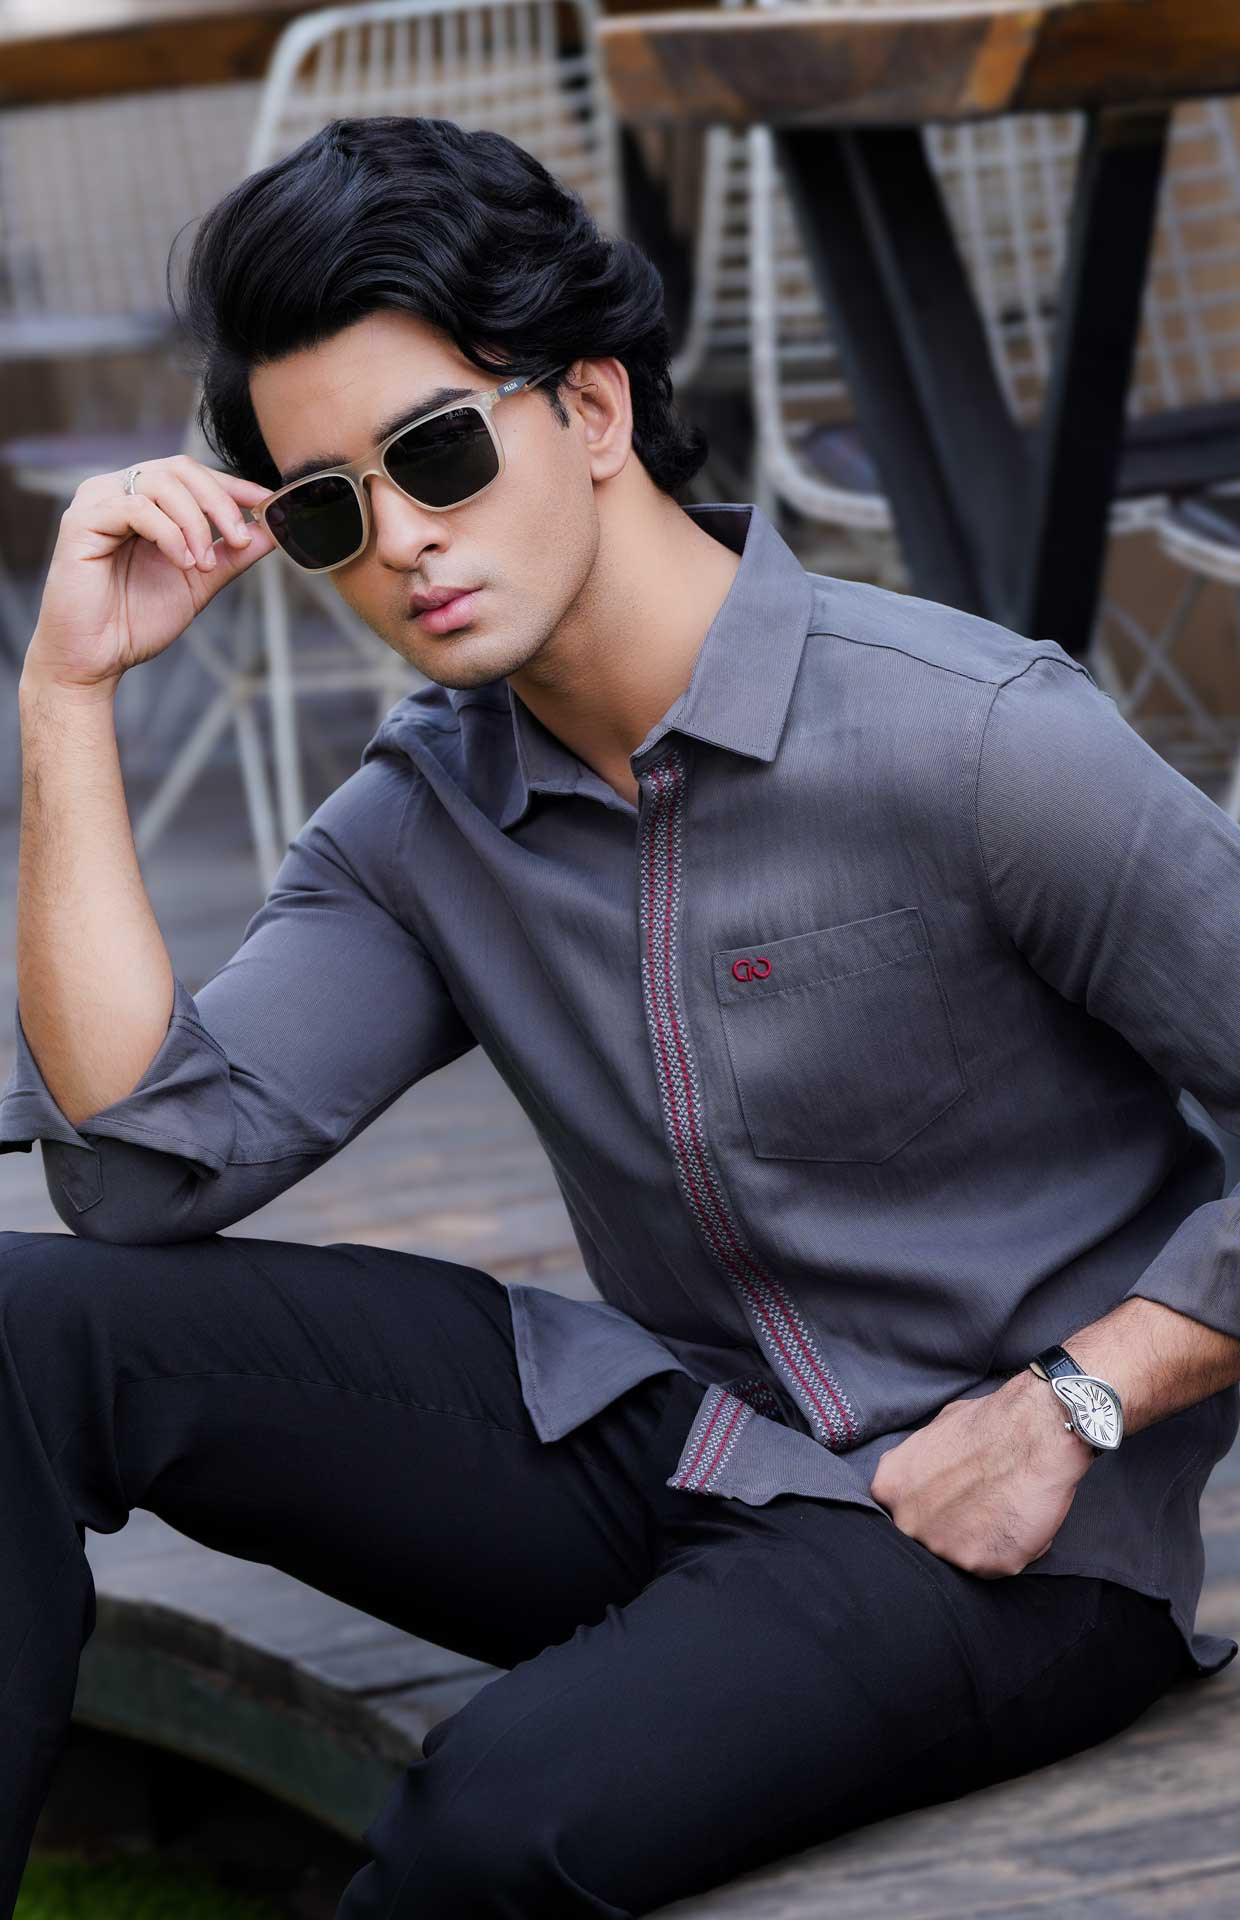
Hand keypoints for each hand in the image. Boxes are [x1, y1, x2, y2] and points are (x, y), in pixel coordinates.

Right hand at [23, 455, 277, 695]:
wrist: (97, 658)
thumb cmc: (136, 620)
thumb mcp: (198, 582)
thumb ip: (231, 555)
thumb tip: (271, 529)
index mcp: (144, 500)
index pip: (193, 475)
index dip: (233, 486)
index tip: (267, 504)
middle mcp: (119, 492)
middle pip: (180, 469)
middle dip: (219, 502)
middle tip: (239, 540)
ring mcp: (97, 502)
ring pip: (160, 482)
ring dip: (194, 523)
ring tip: (201, 565)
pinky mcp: (81, 521)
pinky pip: (136, 508)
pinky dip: (168, 533)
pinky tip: (181, 562)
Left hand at [868, 1370, 1095, 1577]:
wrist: (1034, 1433)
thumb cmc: (989, 1423)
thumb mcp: (933, 1430)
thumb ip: (918, 1463)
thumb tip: (922, 1475)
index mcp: (891, 1488)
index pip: (898, 1512)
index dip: (925, 1507)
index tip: (946, 1499)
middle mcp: (909, 1522)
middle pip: (924, 1538)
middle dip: (948, 1527)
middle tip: (978, 1505)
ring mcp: (943, 1548)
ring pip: (959, 1555)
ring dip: (979, 1540)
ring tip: (1002, 1508)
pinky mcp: (981, 1565)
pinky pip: (993, 1565)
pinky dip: (1008, 1550)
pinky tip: (1019, 1520)